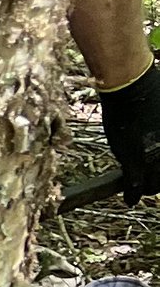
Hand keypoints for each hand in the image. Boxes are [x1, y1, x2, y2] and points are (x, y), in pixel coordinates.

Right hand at [101, 60, 159, 196]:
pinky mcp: (136, 164)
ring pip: (154, 185)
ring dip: (148, 188)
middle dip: (158, 181)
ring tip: (141, 190)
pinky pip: (135, 187)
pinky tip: (129, 199)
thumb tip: (157, 144)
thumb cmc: (151, 92)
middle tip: (152, 184)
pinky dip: (131, 195)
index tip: (158, 171)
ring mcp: (155, 159)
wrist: (132, 87)